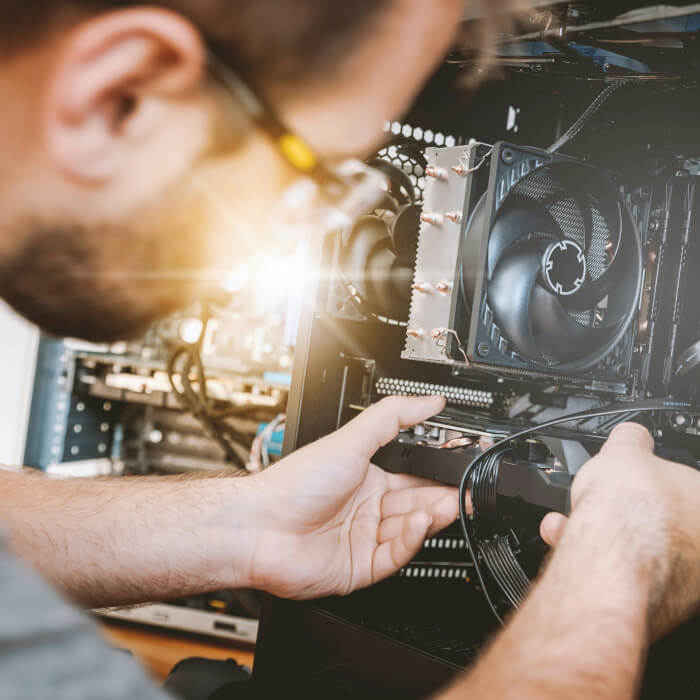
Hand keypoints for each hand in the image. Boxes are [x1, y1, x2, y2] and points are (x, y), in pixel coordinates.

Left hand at [240, 396, 458, 599]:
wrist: (261, 526)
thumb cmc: (296, 482)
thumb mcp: (351, 439)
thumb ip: (392, 417)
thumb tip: (428, 401)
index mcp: (367, 478)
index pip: (414, 475)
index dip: (438, 473)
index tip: (460, 467)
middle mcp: (368, 508)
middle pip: (417, 503)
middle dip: (442, 497)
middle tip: (465, 491)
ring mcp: (365, 538)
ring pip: (410, 529)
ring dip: (431, 517)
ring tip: (448, 505)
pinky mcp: (361, 567)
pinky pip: (396, 555)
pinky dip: (410, 540)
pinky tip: (419, 524)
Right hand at [539, 423, 699, 637]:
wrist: (609, 556)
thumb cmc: (631, 509)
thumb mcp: (626, 449)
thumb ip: (632, 441)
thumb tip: (631, 435)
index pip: (683, 486)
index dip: (650, 480)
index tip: (628, 478)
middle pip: (658, 519)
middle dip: (621, 508)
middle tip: (598, 499)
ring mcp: (687, 577)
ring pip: (637, 547)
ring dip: (601, 531)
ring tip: (571, 521)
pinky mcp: (658, 603)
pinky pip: (622, 572)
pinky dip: (596, 557)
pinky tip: (569, 543)